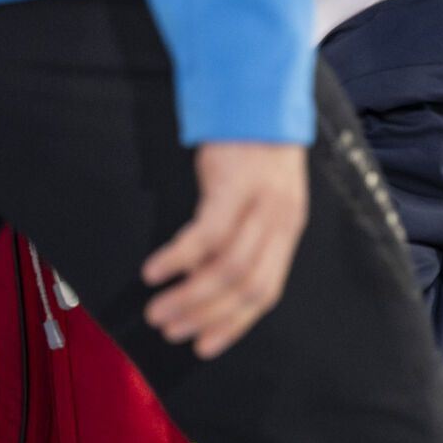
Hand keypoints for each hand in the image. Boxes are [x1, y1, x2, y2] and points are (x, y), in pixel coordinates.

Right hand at [143, 142, 308, 358]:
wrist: (256, 96)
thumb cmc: (250, 152)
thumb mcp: (261, 198)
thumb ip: (247, 237)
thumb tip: (209, 283)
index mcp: (287, 230)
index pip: (267, 292)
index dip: (235, 324)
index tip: (203, 346)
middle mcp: (280, 221)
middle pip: (248, 286)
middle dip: (207, 317)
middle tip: (170, 331)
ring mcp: (260, 202)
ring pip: (227, 267)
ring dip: (189, 296)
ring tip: (157, 310)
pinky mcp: (234, 183)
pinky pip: (207, 233)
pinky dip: (180, 258)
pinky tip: (155, 272)